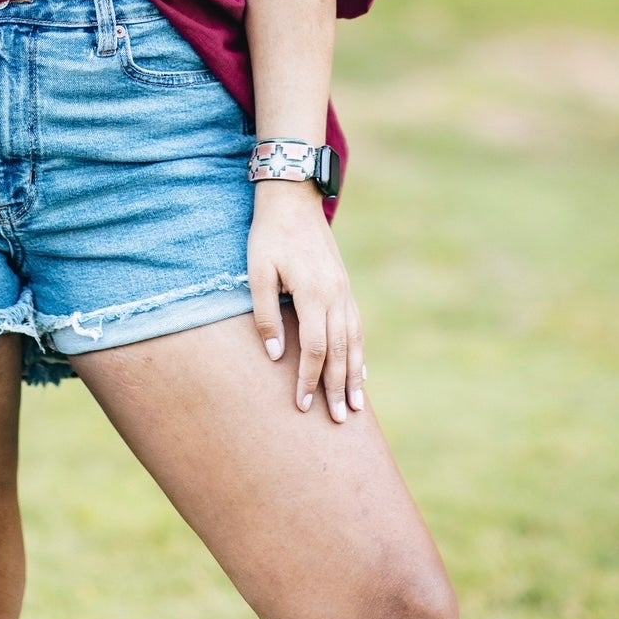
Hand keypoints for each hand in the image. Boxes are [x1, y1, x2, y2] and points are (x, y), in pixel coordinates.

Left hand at [248, 180, 364, 422]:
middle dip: (338, 388)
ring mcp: (344, 290)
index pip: (315, 349)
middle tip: (340, 420)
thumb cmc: (269, 234)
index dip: (308, 379)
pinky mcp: (344, 285)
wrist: (293, 197)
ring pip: (354, 341)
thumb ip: (265, 314)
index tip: (302, 405)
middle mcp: (335, 295)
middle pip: (340, 351)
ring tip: (357, 405)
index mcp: (314, 294)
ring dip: (355, 375)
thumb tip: (275, 355)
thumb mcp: (258, 271)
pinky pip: (357, 326)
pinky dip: (360, 351)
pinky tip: (361, 370)